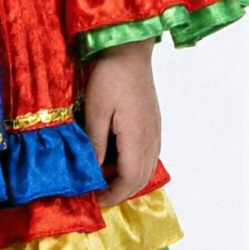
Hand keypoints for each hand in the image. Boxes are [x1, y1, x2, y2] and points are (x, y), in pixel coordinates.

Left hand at [83, 39, 160, 208]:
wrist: (130, 50)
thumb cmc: (110, 76)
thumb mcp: (95, 111)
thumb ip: (96, 144)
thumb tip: (93, 172)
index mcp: (137, 138)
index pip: (129, 180)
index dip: (112, 195)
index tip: (93, 199)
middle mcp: (151, 139)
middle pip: (141, 179)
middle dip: (119, 192)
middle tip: (96, 193)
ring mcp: (155, 132)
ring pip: (146, 168)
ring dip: (126, 179)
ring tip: (102, 178)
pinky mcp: (153, 124)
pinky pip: (147, 155)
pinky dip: (132, 166)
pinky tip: (114, 159)